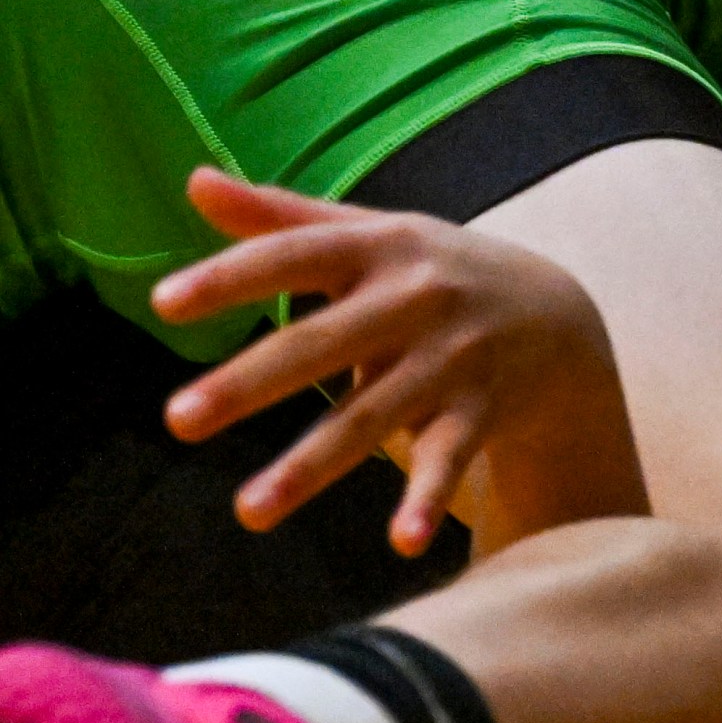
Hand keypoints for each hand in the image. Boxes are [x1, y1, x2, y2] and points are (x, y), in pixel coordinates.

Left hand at [156, 167, 640, 555]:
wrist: (558, 314)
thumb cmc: (437, 271)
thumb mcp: (374, 233)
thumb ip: (284, 217)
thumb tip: (194, 180)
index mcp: (380, 248)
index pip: (295, 257)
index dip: (232, 279)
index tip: (163, 303)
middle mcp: (415, 301)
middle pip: (320, 345)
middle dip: (250, 383)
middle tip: (177, 420)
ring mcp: (450, 360)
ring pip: (370, 418)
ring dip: (310, 466)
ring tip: (249, 511)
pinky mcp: (480, 412)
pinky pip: (449, 460)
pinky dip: (426, 500)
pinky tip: (400, 542)